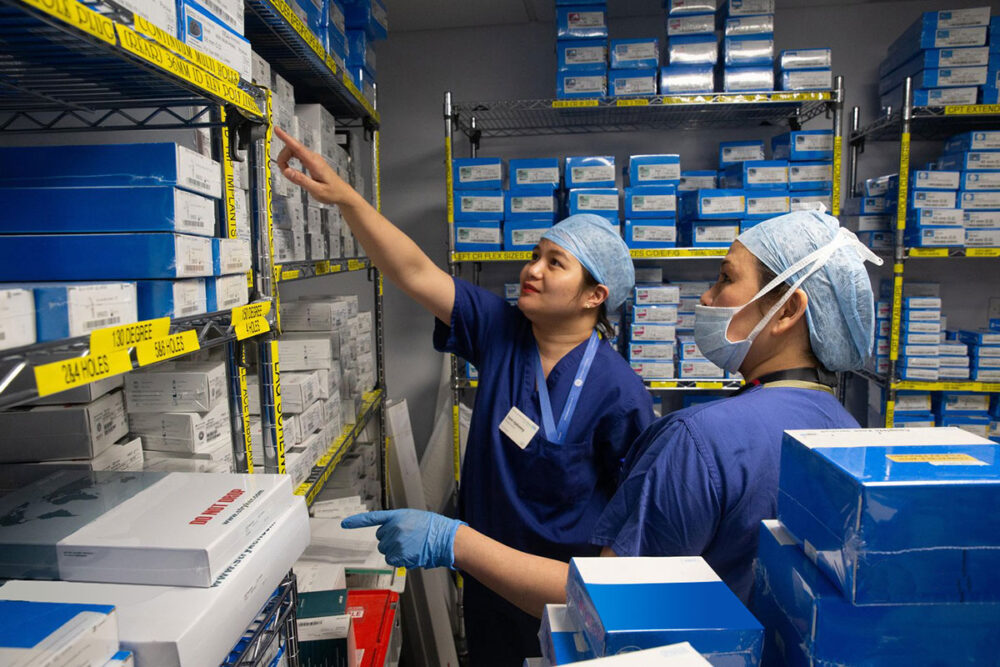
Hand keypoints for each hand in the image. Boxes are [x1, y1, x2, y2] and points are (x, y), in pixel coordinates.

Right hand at [273, 126, 359, 206]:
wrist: (343, 194)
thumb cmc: (332, 193)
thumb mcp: (316, 190)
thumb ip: (301, 180)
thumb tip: (287, 171)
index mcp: (314, 163)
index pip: (297, 147)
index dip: (286, 137)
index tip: (277, 130)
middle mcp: (314, 158)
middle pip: (292, 148)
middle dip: (283, 158)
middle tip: (283, 172)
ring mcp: (313, 159)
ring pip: (294, 152)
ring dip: (286, 159)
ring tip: (287, 172)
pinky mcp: (313, 162)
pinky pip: (298, 156)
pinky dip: (291, 161)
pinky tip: (291, 170)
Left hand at [341, 509, 464, 569]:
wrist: (444, 539)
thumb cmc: (433, 528)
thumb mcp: (413, 518)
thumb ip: (398, 523)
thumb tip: (390, 532)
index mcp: (396, 516)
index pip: (372, 518)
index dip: (356, 521)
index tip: (344, 524)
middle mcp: (393, 528)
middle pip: (380, 538)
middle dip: (389, 540)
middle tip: (406, 539)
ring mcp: (395, 542)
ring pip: (386, 550)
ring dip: (395, 550)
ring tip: (411, 546)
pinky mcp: (399, 555)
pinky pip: (392, 560)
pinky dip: (399, 559)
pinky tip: (411, 554)